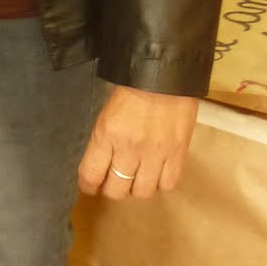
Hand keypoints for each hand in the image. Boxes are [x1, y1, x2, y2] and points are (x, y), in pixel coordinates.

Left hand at [77, 85, 198, 201]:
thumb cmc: (133, 87)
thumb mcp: (108, 111)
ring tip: (138, 177)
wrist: (165, 73)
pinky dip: (161, 183)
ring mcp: (155, 154)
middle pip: (116, 190)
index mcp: (107, 134)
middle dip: (113, 189)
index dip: (88, 186)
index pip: (91, 174)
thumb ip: (104, 139)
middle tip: (115, 181)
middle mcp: (129, 148)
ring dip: (137, 188)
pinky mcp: (178, 154)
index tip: (90, 187)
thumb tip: (101, 163)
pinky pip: (167, 185)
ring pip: (142, 192)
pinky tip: (158, 173)